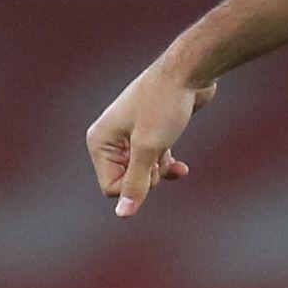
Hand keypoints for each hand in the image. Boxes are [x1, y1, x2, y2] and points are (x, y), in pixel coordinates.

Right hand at [85, 61, 212, 215]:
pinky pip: (154, 162)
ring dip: (160, 169)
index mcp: (99, 141)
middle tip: (158, 152)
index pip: (111, 188)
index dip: (135, 186)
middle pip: (127, 181)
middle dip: (148, 176)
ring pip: (143, 173)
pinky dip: (167, 165)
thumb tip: (124, 215)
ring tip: (169, 150)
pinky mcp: (151, 132)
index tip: (150, 165)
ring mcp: (131, 136)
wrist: (188, 72)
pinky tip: (182, 168)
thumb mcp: (149, 148)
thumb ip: (136, 183)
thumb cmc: (164, 105)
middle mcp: (110, 139)